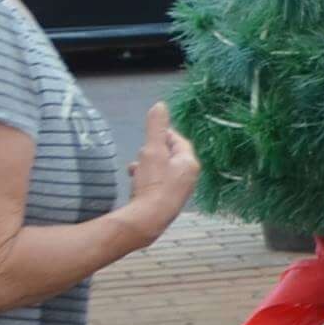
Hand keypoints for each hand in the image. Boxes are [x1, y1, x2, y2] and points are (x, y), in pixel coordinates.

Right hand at [123, 104, 196, 239]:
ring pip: (163, 172)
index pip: (180, 142)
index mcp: (189, 164)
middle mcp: (188, 178)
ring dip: (148, 165)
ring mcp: (178, 192)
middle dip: (155, 151)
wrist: (148, 220)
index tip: (153, 131)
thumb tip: (160, 105)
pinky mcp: (167, 203)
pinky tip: (134, 182)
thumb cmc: (153, 183)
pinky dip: (147, 179)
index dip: (165, 134)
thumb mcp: (152, 150)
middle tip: (142, 150)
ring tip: (134, 166)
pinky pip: (158, 185)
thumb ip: (155, 128)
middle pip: (172, 157)